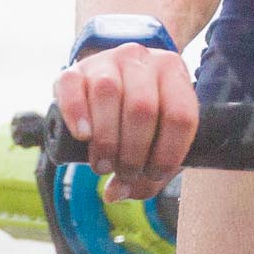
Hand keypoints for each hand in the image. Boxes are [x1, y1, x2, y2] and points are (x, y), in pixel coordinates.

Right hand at [52, 42, 198, 201]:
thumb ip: (149, 171)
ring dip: (106, 140)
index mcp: (174, 73)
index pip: (180, 116)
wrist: (112, 75)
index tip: (154, 174)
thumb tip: (117, 193)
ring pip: (108, 94)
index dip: (168, 153)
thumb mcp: (158, 134)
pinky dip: (77, 114)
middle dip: (133, 152)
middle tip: (125, 172)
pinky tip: (83, 136)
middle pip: (143, 109)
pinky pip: (73, 87)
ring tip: (103, 165)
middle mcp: (143, 59)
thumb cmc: (142, 113)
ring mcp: (107, 60)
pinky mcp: (74, 69)